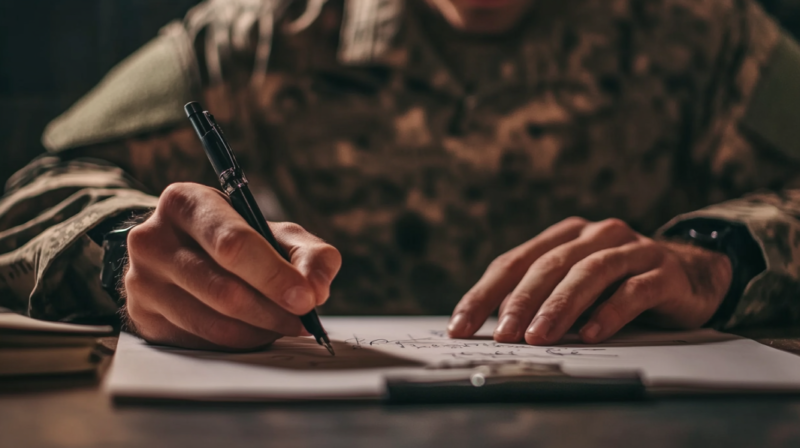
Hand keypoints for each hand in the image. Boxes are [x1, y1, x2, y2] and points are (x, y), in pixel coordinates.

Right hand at [123, 183, 340, 350]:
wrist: (179, 253)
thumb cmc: (235, 238)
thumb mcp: (275, 233)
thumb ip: (309, 254)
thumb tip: (317, 289)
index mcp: (185, 202)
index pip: (232, 244)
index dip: (274, 275)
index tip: (307, 299)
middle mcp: (152, 239)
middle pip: (223, 289)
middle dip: (273, 309)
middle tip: (304, 320)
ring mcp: (141, 281)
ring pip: (214, 321)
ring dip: (260, 330)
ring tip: (284, 323)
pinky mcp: (142, 317)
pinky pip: (202, 341)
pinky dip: (239, 341)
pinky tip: (254, 330)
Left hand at [448, 217, 732, 344]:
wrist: (691, 275)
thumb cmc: (618, 286)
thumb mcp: (575, 289)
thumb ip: (541, 299)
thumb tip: (495, 329)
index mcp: (564, 236)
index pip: (514, 262)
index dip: (484, 293)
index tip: (460, 326)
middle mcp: (595, 235)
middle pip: (550, 265)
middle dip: (521, 301)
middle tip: (503, 335)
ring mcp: (632, 249)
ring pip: (589, 273)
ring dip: (561, 306)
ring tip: (540, 337)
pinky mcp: (664, 271)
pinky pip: (633, 290)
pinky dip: (610, 312)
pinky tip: (592, 335)